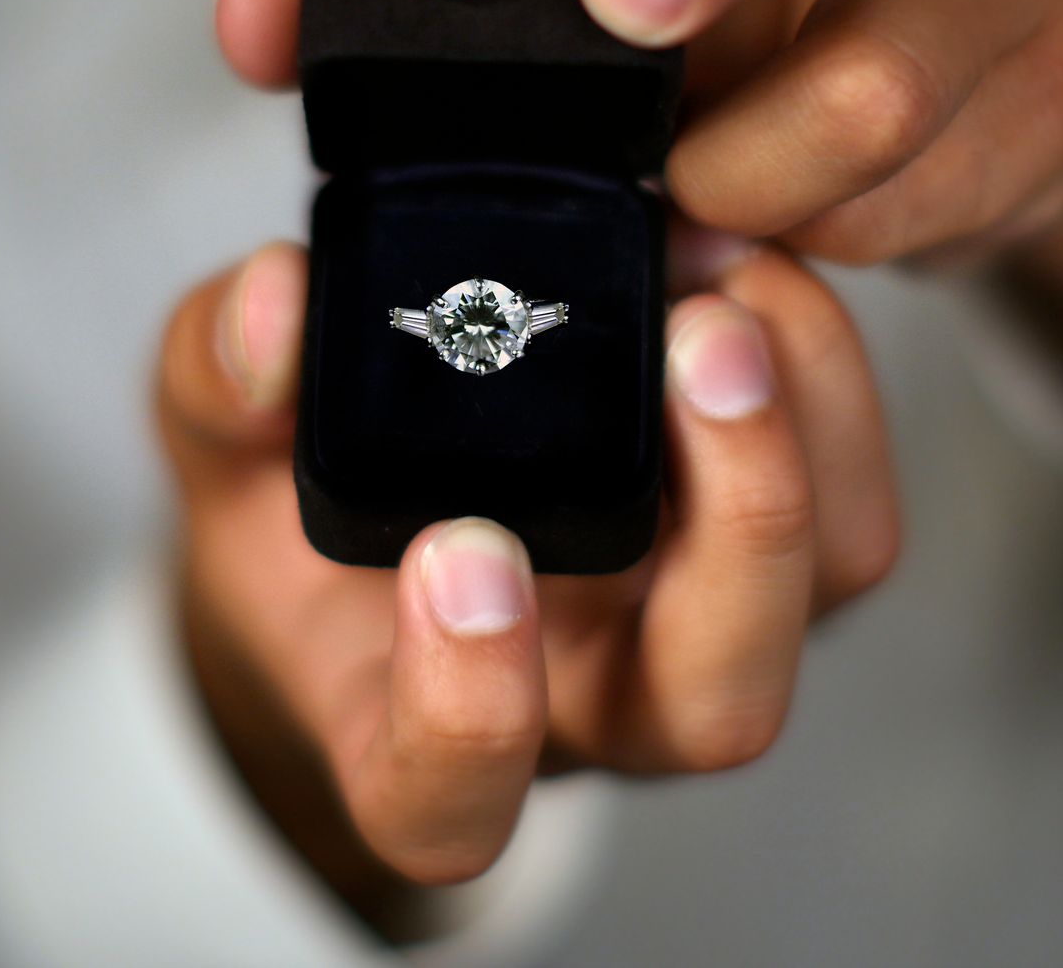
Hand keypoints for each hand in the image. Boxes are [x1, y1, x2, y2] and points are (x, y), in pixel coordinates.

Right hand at [156, 230, 897, 915]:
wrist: (373, 497)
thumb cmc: (288, 501)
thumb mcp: (218, 434)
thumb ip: (222, 380)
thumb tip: (275, 312)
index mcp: (411, 717)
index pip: (447, 798)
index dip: (468, 716)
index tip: (458, 552)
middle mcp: (576, 696)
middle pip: (710, 704)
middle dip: (739, 526)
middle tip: (699, 345)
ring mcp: (679, 618)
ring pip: (818, 594)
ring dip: (808, 429)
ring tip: (732, 273)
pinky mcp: (745, 532)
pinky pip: (845, 490)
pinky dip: (825, 374)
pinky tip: (742, 263)